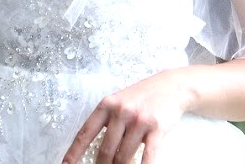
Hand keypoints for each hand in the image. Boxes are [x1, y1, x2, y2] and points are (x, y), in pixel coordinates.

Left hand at [61, 68, 194, 163]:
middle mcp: (121, 112)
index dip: (74, 152)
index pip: (85, 133)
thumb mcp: (119, 102)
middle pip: (105, 150)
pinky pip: (147, 156)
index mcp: (107, 105)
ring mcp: (138, 120)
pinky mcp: (156, 128)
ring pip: (123, 156)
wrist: (170, 86)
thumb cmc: (142, 97)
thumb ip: (106, 121)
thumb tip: (92, 148)